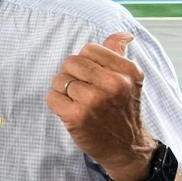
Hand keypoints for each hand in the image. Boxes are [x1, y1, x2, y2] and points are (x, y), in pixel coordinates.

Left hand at [47, 32, 156, 180]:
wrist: (127, 147)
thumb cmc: (123, 109)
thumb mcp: (130, 80)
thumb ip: (119, 54)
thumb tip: (122, 34)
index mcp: (128, 71)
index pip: (89, 49)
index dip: (86, 63)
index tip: (94, 78)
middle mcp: (113, 83)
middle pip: (71, 62)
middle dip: (72, 75)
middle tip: (84, 91)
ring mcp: (94, 100)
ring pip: (59, 80)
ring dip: (63, 91)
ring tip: (79, 102)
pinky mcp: (77, 116)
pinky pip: (51, 97)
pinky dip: (56, 104)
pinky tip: (71, 111)